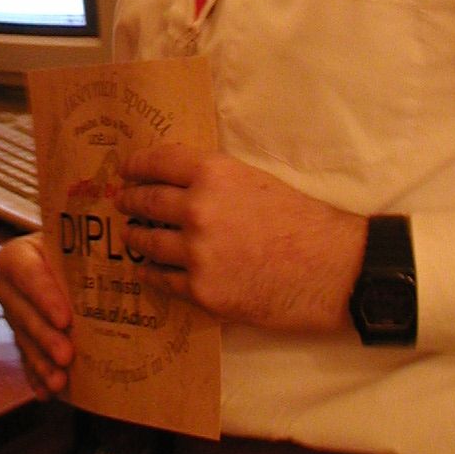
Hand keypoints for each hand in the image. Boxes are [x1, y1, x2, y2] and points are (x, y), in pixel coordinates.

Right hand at [0, 231, 72, 397]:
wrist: (61, 259)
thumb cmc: (71, 249)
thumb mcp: (74, 244)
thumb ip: (86, 255)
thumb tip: (125, 262)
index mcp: (17, 257)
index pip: (27, 274)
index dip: (44, 297)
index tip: (65, 319)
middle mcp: (8, 287)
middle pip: (24, 313)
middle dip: (45, 337)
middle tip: (66, 356)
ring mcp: (12, 315)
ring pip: (24, 341)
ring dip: (41, 363)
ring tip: (60, 382)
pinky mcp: (19, 338)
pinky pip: (25, 360)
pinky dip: (37, 377)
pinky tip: (48, 393)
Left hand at [116, 143, 366, 333]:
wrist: (332, 270)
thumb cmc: (302, 222)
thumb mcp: (255, 181)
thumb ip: (215, 181)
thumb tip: (180, 184)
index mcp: (212, 173)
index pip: (157, 162)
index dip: (136, 165)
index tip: (125, 170)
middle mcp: (197, 209)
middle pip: (146, 201)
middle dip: (130, 201)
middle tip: (123, 203)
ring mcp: (196, 253)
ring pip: (148, 243)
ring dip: (136, 238)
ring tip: (131, 236)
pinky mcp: (201, 291)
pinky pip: (162, 280)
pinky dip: (151, 274)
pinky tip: (147, 271)